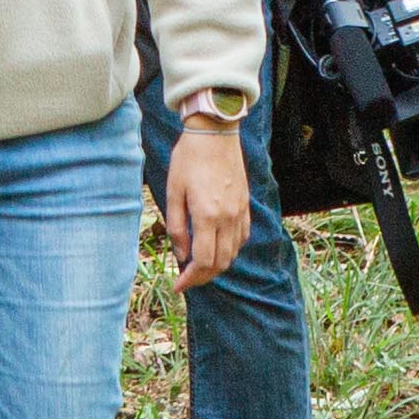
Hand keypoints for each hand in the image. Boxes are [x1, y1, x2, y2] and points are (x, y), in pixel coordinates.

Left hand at [160, 114, 251, 293]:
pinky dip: (229, 251)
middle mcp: (228, 218)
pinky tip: (216, 248)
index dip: (190, 279)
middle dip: (202, 278)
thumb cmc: (188, 159)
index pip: (203, 262)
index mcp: (207, 215)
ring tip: (198, 267)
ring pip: (233, 253)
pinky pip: (241, 238)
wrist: (215, 133)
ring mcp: (240, 212)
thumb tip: (182, 255)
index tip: (178, 285)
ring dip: (216, 266)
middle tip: (186, 280)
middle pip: (220, 263)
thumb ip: (177, 227)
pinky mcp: (245, 206)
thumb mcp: (173, 191)